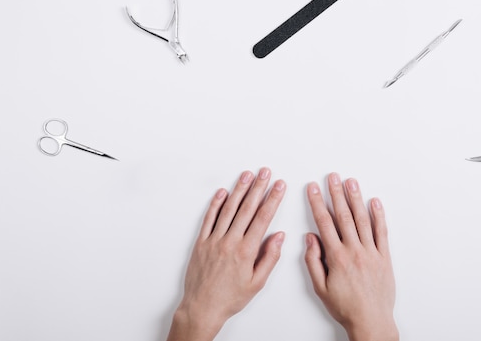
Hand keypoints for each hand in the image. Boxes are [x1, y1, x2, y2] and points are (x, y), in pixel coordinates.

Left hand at [168, 168, 285, 340]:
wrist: (202, 307)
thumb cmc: (230, 298)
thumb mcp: (257, 283)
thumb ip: (269, 258)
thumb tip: (279, 236)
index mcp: (246, 251)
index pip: (263, 218)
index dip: (273, 199)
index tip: (279, 186)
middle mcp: (230, 242)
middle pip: (247, 208)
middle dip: (258, 187)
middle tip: (265, 172)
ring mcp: (214, 240)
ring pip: (228, 209)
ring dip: (239, 190)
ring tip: (247, 175)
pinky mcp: (201, 242)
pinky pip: (209, 219)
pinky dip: (216, 204)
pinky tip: (223, 192)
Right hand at [305, 173, 397, 340]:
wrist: (371, 321)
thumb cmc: (345, 307)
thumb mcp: (320, 287)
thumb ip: (313, 261)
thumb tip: (310, 238)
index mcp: (336, 257)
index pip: (324, 223)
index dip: (317, 203)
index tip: (312, 188)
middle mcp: (354, 250)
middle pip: (343, 216)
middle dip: (336, 194)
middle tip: (332, 177)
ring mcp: (371, 252)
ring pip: (362, 220)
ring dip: (355, 199)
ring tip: (351, 182)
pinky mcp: (384, 257)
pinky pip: (382, 232)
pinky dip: (378, 215)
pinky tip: (374, 202)